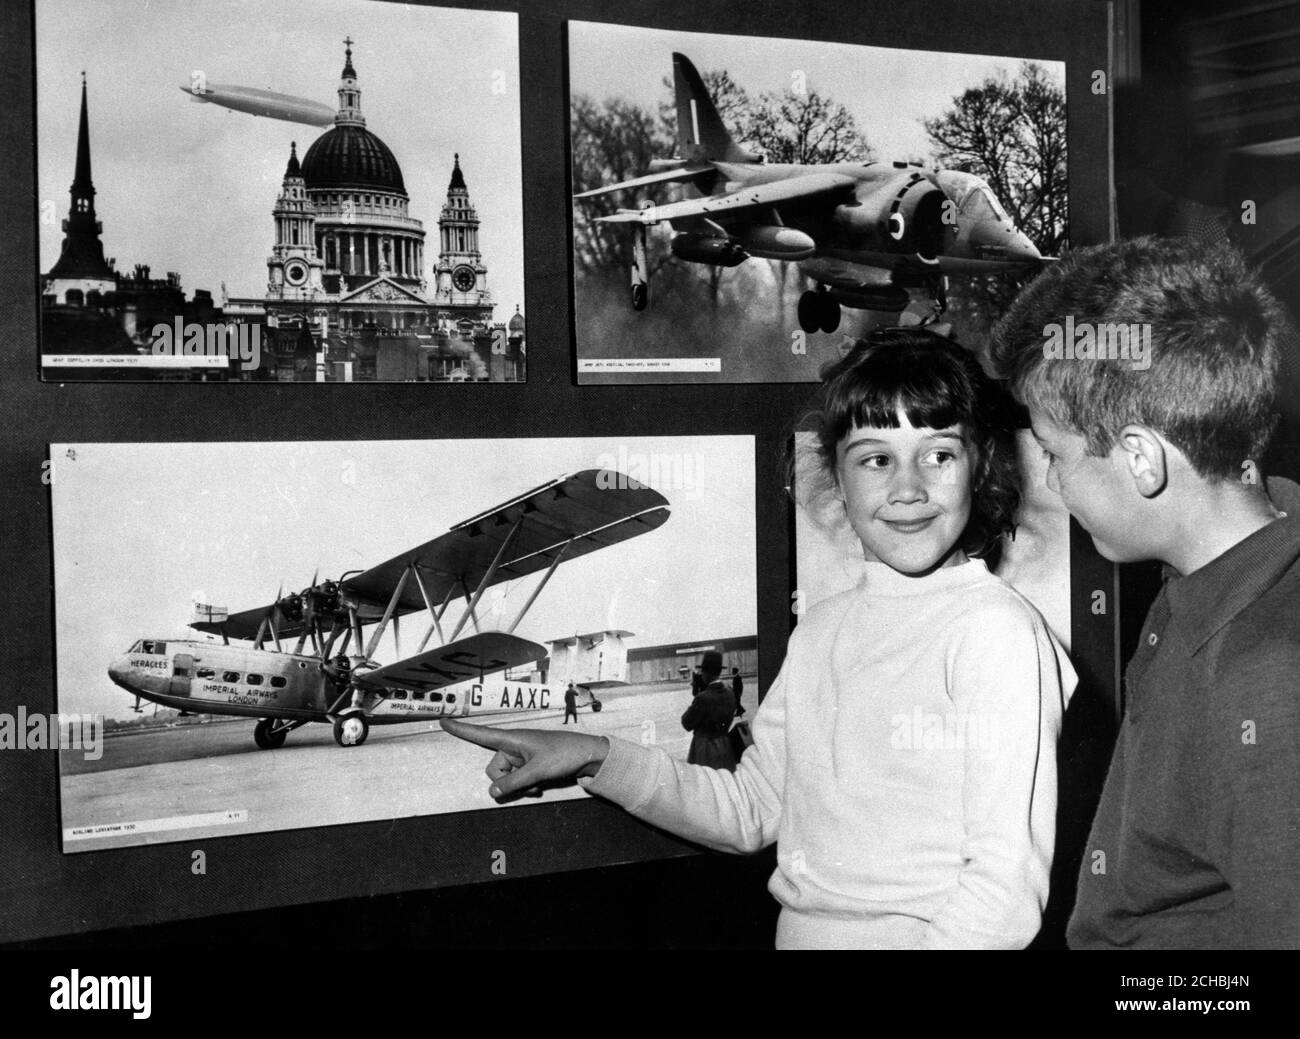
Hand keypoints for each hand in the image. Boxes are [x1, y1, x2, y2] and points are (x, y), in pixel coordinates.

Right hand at [439, 718, 609, 801]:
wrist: (587, 756)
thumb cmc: (563, 755)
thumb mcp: (537, 771)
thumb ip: (513, 783)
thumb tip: (492, 792)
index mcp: (512, 739)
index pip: (481, 734)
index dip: (461, 729)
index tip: (442, 720)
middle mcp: (513, 746)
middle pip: (493, 769)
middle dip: (505, 782)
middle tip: (527, 785)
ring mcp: (520, 757)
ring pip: (505, 778)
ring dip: (516, 787)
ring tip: (536, 786)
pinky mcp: (528, 766)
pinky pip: (515, 781)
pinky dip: (523, 787)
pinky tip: (537, 788)